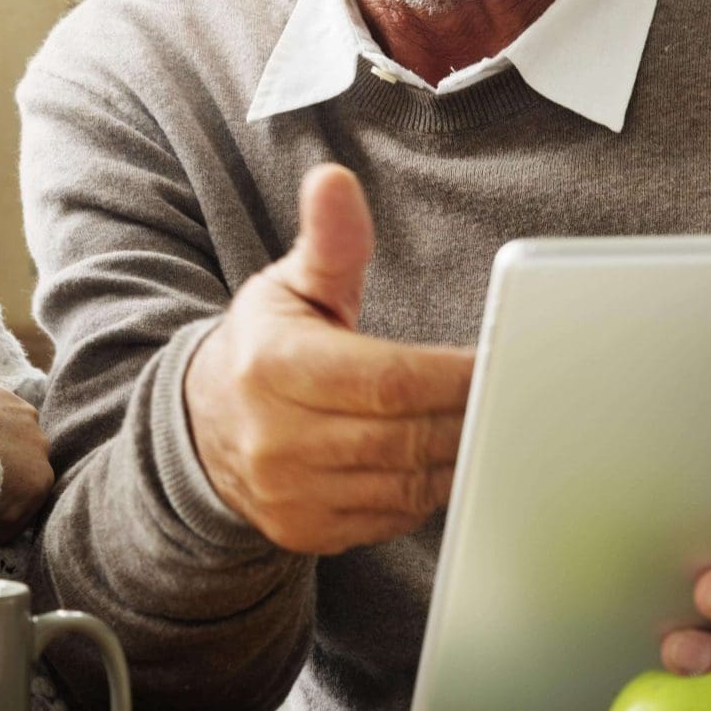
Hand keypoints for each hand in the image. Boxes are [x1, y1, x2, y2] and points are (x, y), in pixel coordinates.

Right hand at [182, 164, 476, 554]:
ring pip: (406, 484)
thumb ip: (329, 240)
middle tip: (507, 394)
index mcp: (273, 366)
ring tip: (479, 424)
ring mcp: (288, 492)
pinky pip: (391, 518)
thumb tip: (335, 179)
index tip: (496, 362)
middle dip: (466, 417)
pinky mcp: (303, 531)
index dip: (453, 377)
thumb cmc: (264, 347)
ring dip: (456, 456)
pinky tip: (438, 460)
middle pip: (406, 437)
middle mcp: (274, 437)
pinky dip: (425, 492)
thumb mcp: (291, 285)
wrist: (202, 426)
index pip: (388, 381)